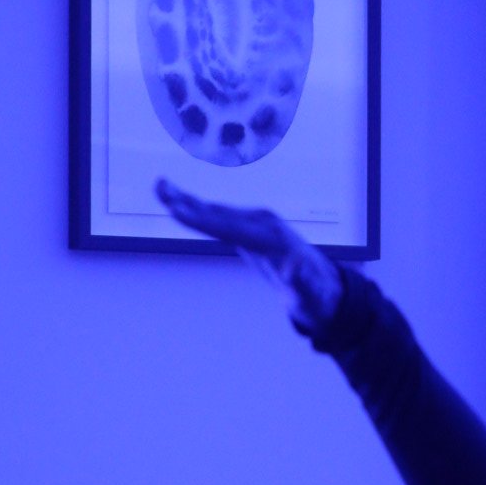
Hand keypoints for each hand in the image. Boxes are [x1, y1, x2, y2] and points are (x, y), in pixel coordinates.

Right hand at [155, 178, 342, 331]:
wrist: (325, 287)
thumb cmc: (315, 297)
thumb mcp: (309, 296)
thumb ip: (302, 283)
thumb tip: (294, 268)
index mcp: (272, 240)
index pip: (231, 227)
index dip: (203, 219)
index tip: (178, 210)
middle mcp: (264, 224)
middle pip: (220, 212)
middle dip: (188, 202)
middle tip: (160, 188)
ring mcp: (257, 222)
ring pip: (217, 210)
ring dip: (188, 199)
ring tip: (160, 188)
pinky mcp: (251, 227)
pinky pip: (221, 216)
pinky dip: (198, 208)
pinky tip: (178, 201)